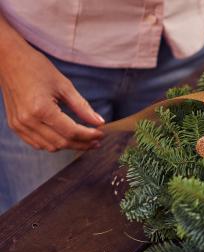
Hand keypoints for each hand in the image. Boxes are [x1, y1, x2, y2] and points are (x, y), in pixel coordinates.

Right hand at [0, 35, 103, 151]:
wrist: (9, 60)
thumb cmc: (37, 68)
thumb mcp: (64, 86)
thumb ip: (82, 107)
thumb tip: (99, 122)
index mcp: (41, 109)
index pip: (71, 132)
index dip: (89, 136)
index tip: (101, 134)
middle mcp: (28, 120)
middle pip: (61, 142)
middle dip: (82, 144)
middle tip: (96, 141)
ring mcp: (19, 125)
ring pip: (49, 147)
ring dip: (68, 146)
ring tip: (84, 141)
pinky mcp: (15, 125)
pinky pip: (36, 143)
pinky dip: (52, 144)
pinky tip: (65, 138)